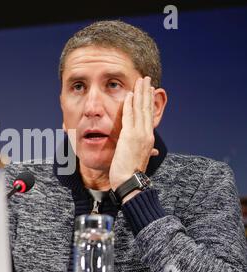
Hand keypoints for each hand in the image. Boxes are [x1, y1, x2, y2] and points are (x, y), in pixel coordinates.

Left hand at [109, 77, 156, 198]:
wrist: (130, 181)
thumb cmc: (131, 174)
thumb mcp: (139, 159)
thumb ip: (144, 151)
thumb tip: (151, 151)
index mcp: (148, 139)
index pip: (148, 116)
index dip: (149, 102)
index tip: (149, 91)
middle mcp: (146, 134)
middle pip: (147, 108)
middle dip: (146, 92)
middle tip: (146, 79)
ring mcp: (139, 134)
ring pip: (140, 109)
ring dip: (140, 93)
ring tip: (140, 81)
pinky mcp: (130, 136)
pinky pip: (130, 116)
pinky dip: (130, 104)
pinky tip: (130, 94)